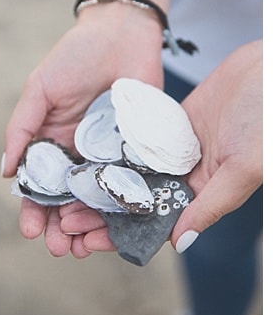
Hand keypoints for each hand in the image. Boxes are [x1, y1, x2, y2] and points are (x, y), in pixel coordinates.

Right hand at [7, 4, 163, 256]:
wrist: (122, 33)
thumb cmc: (74, 57)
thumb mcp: (38, 90)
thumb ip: (21, 128)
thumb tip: (6, 170)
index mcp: (51, 141)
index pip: (38, 184)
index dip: (33, 209)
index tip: (30, 231)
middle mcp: (79, 153)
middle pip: (67, 200)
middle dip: (60, 227)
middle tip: (59, 249)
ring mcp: (110, 153)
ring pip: (99, 198)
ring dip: (89, 225)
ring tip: (83, 247)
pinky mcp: (141, 148)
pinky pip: (133, 181)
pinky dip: (124, 206)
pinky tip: (117, 225)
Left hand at [51, 41, 263, 256]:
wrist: (269, 71)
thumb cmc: (266, 122)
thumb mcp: (243, 168)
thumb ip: (210, 204)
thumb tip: (179, 243)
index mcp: (201, 193)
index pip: (152, 222)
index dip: (120, 233)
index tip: (85, 242)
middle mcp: (182, 175)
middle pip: (132, 200)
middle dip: (99, 213)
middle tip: (62, 222)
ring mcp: (170, 149)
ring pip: (125, 173)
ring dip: (96, 184)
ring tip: (63, 194)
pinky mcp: (163, 124)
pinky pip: (129, 141)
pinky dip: (105, 152)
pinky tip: (76, 158)